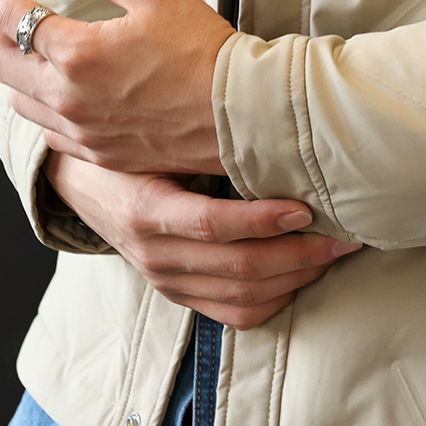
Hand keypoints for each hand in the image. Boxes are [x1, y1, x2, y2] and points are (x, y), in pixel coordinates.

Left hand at [0, 0, 230, 175]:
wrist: (241, 112)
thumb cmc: (203, 47)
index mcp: (77, 53)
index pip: (13, 16)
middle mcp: (68, 98)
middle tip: (14, 4)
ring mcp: (82, 132)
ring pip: (19, 100)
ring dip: (17, 66)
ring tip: (35, 44)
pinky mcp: (101, 154)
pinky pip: (49, 132)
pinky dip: (43, 103)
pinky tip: (62, 87)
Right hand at [44, 154, 359, 329]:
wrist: (82, 185)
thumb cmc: (129, 149)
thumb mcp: (150, 136)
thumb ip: (199, 134)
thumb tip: (267, 110)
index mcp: (145, 209)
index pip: (211, 225)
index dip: (262, 221)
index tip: (305, 208)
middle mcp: (155, 254)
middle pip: (238, 269)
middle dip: (300, 254)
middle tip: (343, 235)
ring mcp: (168, 281)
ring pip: (243, 298)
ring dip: (297, 278)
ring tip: (333, 252)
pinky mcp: (180, 295)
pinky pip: (236, 315)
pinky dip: (276, 299)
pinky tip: (302, 275)